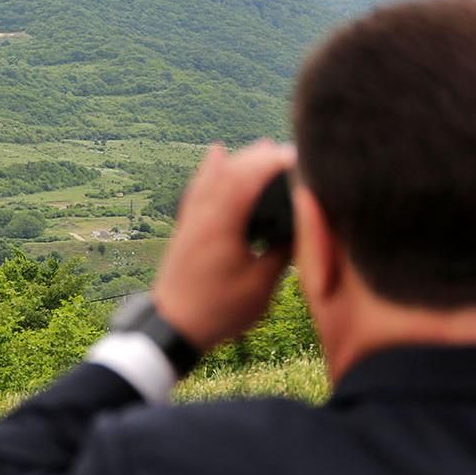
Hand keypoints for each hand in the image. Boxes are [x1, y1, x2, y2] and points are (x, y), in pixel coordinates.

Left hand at [152, 140, 295, 350]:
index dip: (274, 162)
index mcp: (221, 224)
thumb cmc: (218, 310)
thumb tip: (303, 227)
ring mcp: (191, 220)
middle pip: (230, 170)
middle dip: (260, 156)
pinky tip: (216, 154)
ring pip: (213, 176)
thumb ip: (282, 252)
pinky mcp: (186, 228)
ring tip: (263, 147)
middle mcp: (202, 215)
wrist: (172, 327)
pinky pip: (198, 188)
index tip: (299, 156)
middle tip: (289, 151)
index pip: (248, 178)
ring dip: (239, 160)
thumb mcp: (261, 285)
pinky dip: (210, 169)